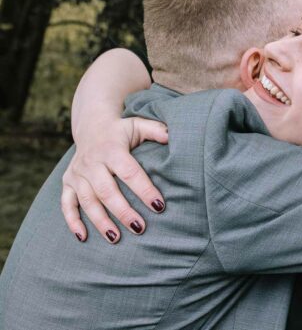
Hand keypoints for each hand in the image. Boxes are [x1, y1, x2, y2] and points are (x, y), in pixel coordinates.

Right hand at [62, 117, 167, 242]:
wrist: (92, 127)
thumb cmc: (122, 131)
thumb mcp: (139, 125)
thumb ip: (156, 130)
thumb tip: (173, 136)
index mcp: (112, 149)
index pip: (130, 172)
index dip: (144, 190)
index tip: (159, 206)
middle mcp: (92, 162)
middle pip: (107, 191)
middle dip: (123, 211)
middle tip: (139, 228)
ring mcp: (78, 174)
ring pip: (88, 201)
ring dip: (101, 221)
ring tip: (116, 238)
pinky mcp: (68, 182)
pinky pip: (66, 204)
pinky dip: (72, 221)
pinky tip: (83, 237)